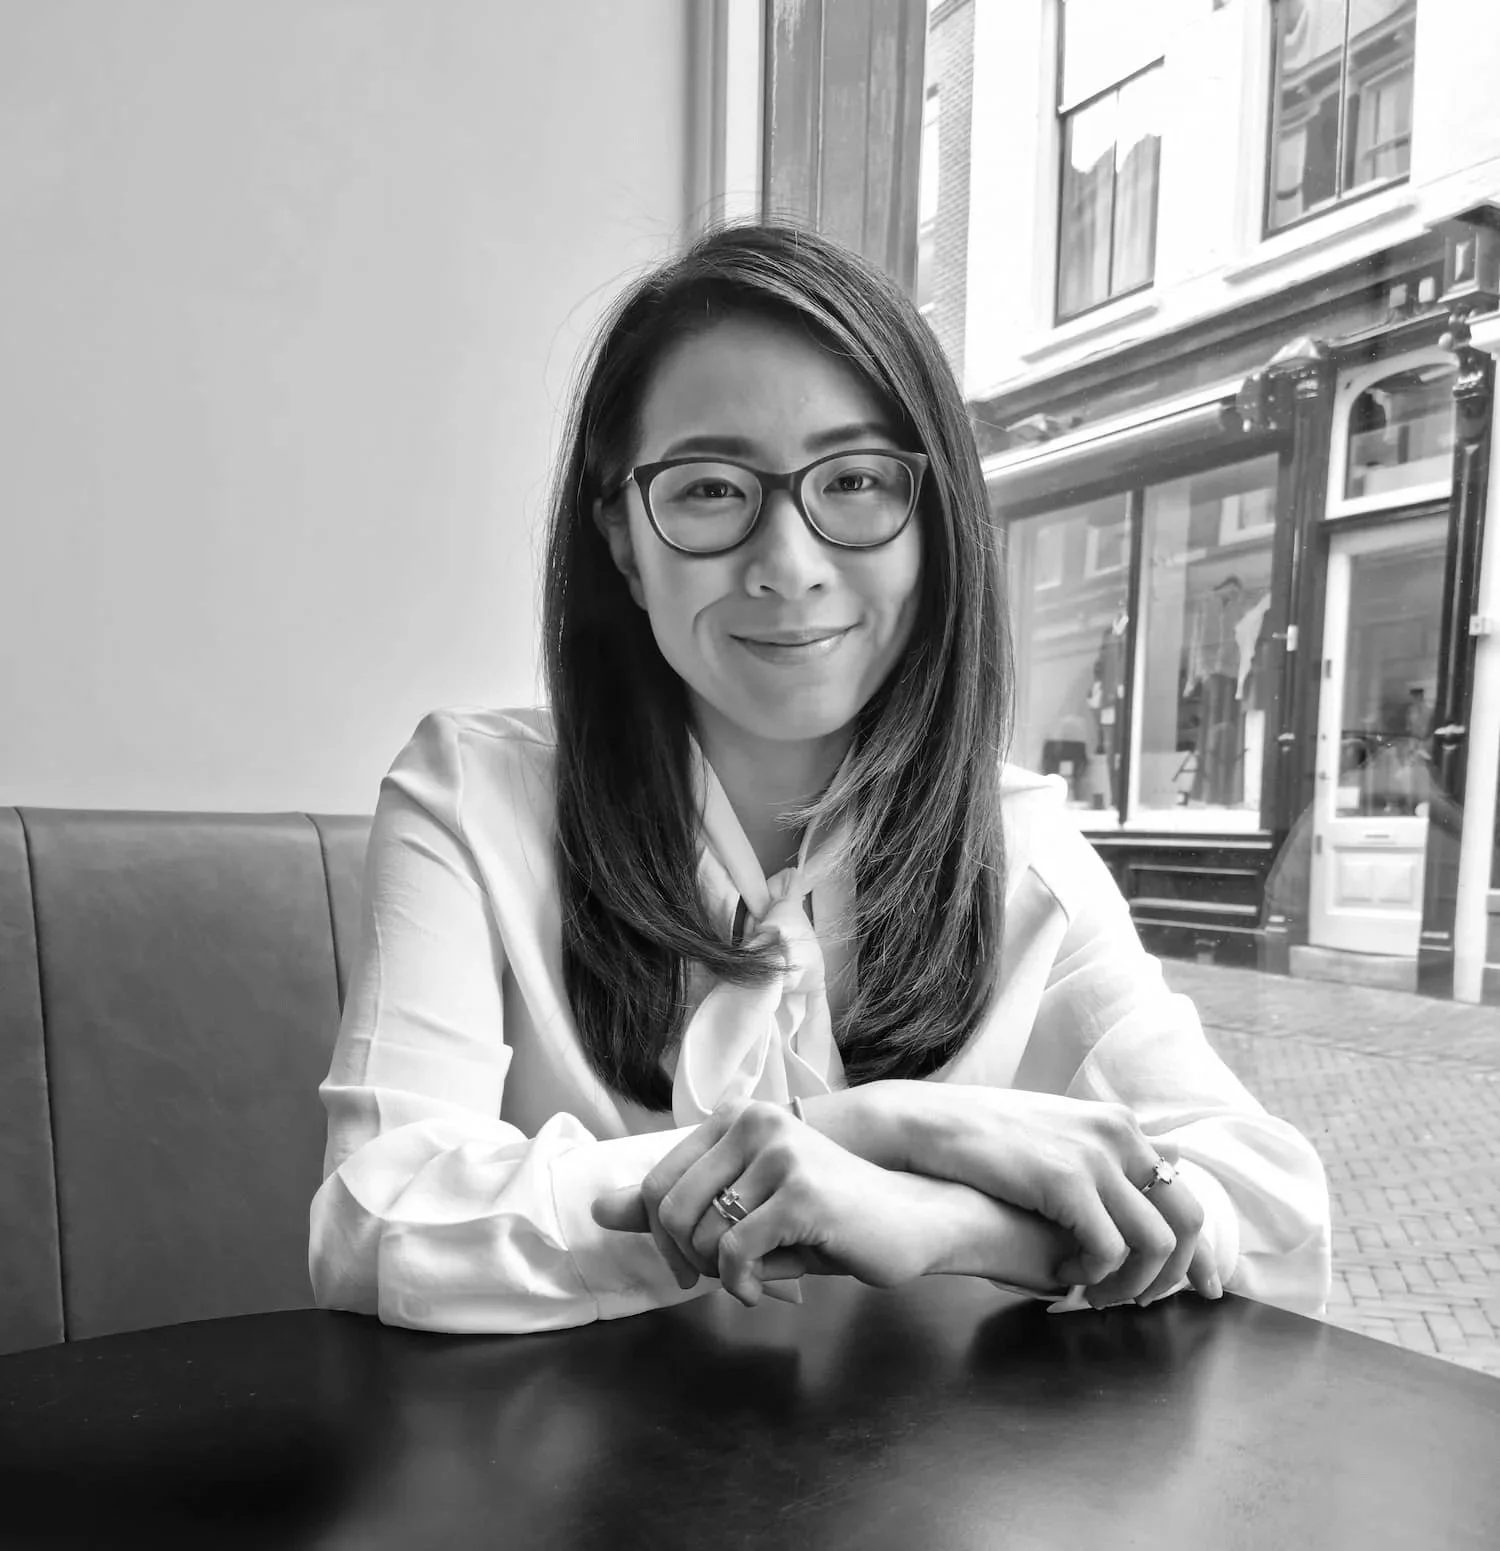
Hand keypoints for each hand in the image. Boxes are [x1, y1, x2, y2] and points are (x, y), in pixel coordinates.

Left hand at [591, 1099, 984, 1304]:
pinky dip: (740, 1285)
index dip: (661, 1237)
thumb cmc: (823, 1217)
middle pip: (670, 1208)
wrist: (909, 1220)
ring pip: (702, 1233)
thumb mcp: (744, 1206)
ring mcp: (778, 1152)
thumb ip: (676, 1204)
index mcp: (735, 1117)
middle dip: (684, 1258)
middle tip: (718, 1278)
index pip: (659, 1184)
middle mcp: (753, 1122)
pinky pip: (735, 1253)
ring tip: (754, 1277)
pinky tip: (763, 1288)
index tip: (687, 1265)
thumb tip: (600, 1208)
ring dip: (720, 1274)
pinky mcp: (800, 1191)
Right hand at [892, 1084, 1219, 1307]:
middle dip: (1180, 1272)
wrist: (928, 1127)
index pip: (1183, 1189)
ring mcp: (1095, 1155)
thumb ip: (1093, 1167)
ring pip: (1155, 1242)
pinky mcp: (1067, 1179)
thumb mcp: (1051, 1139)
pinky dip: (1098, 1274)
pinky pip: (1109, 1248)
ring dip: (1136, 1283)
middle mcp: (1118, 1134)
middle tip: (1152, 1303)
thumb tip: (1124, 1213)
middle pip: (1187, 1217)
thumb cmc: (981, 1143)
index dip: (1200, 1245)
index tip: (1205, 1283)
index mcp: (1117, 1124)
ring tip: (1103, 1298)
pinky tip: (1072, 1279)